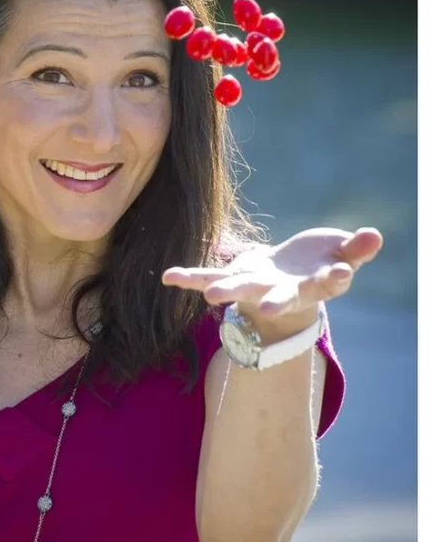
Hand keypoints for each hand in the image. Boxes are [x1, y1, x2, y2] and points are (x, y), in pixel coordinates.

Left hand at [161, 227, 382, 340]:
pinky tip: (168, 276)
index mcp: (313, 285)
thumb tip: (374, 234)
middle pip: (278, 296)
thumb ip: (357, 248)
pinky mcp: (234, 276)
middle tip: (268, 306)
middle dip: (273, 301)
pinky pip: (207, 276)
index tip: (339, 271)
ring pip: (240, 289)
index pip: (326, 282)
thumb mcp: (343, 254)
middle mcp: (281, 291)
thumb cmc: (321, 263)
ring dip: (227, 290)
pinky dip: (190, 277)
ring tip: (211, 296)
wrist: (289, 278)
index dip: (332, 276)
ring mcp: (255, 285)